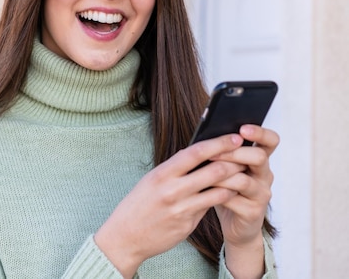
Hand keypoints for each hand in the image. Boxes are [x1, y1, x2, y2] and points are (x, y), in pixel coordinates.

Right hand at [94, 134, 248, 277]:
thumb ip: (174, 169)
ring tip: (243, 174)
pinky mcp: (188, 224)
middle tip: (247, 156)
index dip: (218, 143)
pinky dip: (222, 197)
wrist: (125, 236)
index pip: (195, 152)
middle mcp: (172, 190)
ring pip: (218, 190)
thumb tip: (199, 155)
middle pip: (212, 170)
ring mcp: (181, 208)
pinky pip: (210, 206)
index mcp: (161, 174)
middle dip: (234, 161)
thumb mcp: (151, 181)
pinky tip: (229, 193)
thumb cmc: (139, 205)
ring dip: (234, 181)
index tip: (235, 137)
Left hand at [210, 125, 278, 277]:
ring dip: (221, 175)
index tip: (243, 129)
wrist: (233, 225)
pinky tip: (205, 190)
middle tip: (213, 154)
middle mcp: (265, 175)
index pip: (271, 141)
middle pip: (259, 157)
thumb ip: (221, 153)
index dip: (260, 133)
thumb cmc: (225, 189)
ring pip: (244, 179)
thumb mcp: (224, 168)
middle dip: (233, 153)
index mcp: (260, 160)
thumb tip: (203, 134)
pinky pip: (234, 198)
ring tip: (203, 172)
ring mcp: (261, 194)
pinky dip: (217, 193)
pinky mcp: (253, 212)